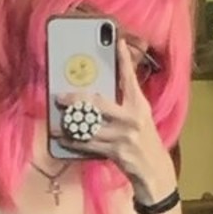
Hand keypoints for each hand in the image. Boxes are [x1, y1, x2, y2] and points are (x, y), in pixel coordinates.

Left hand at [56, 37, 176, 204]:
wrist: (155, 170)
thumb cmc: (145, 140)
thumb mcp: (141, 117)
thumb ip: (126, 102)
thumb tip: (101, 90)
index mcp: (140, 106)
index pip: (130, 79)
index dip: (124, 60)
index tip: (118, 42)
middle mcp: (132, 119)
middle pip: (99, 104)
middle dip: (77, 100)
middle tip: (61, 97)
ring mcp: (123, 137)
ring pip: (90, 127)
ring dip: (71, 125)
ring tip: (57, 122)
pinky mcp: (115, 153)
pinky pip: (89, 146)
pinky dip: (73, 143)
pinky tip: (63, 139)